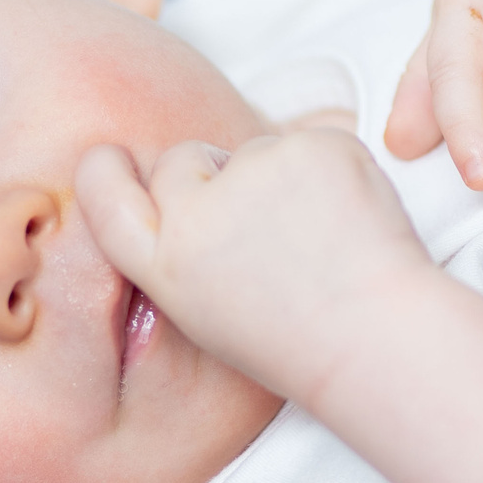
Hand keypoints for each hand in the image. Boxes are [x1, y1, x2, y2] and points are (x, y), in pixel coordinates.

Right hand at [75, 131, 432, 402]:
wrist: (379, 339)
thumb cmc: (297, 338)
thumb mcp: (204, 313)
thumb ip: (177, 250)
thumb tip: (179, 192)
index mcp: (165, 264)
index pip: (102, 190)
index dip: (105, 170)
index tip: (111, 158)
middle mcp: (197, 213)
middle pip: (182, 159)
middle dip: (211, 177)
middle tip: (261, 230)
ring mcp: (255, 173)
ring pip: (252, 150)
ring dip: (276, 177)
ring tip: (313, 238)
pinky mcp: (311, 147)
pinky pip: (306, 142)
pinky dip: (325, 170)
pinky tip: (343, 217)